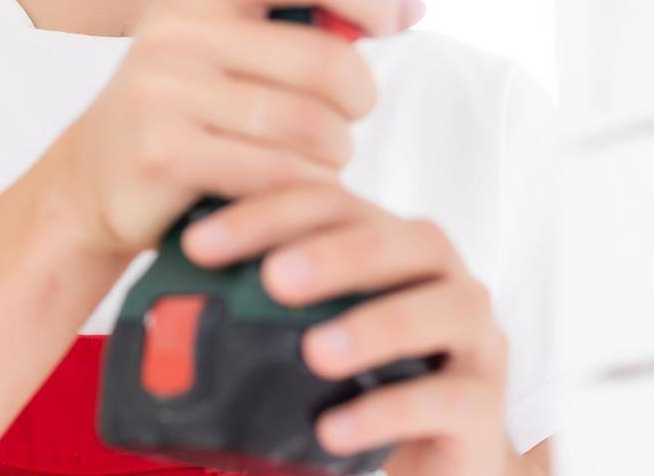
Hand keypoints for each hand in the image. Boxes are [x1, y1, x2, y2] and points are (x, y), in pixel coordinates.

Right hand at [47, 0, 421, 257]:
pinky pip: (275, 174)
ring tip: (319, 157)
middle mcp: (179, 24)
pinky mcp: (164, 151)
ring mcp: (166, 88)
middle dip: (359, 99)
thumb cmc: (189, 102)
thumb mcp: (237, 42)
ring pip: (308, 126)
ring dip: (334, 153)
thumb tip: (416, 7)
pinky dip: (304, 190)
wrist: (93, 176)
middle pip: (327, 62)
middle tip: (348, 117)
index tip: (388, 25)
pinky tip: (297, 190)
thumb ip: (320, 20)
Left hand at [181, 182, 513, 475]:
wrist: (440, 457)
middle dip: (337, 253)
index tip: (198, 243)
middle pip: (401, 241)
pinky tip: (332, 428)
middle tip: (272, 279)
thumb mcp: (316, 332)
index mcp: (394, 244)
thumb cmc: (366, 381)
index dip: (268, 213)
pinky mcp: (487, 405)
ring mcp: (477, 338)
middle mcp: (444, 277)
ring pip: (444, 310)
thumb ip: (270, 307)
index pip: (334, 204)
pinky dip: (388, 411)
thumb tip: (166, 305)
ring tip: (315, 352)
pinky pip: (447, 399)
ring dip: (377, 325)